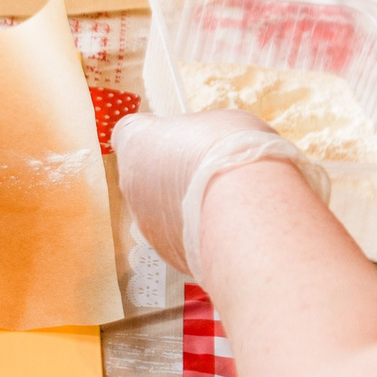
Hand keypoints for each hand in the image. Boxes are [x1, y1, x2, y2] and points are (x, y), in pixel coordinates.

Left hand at [112, 109, 285, 282]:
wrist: (245, 210)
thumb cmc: (229, 154)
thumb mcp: (216, 122)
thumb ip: (197, 133)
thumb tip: (205, 142)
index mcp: (136, 141)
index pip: (130, 132)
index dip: (156, 134)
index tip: (180, 137)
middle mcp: (132, 183)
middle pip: (148, 174)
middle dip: (176, 173)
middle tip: (212, 170)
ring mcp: (147, 224)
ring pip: (164, 210)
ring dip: (187, 206)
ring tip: (226, 201)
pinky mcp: (169, 253)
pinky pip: (182, 238)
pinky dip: (200, 233)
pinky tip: (228, 225)